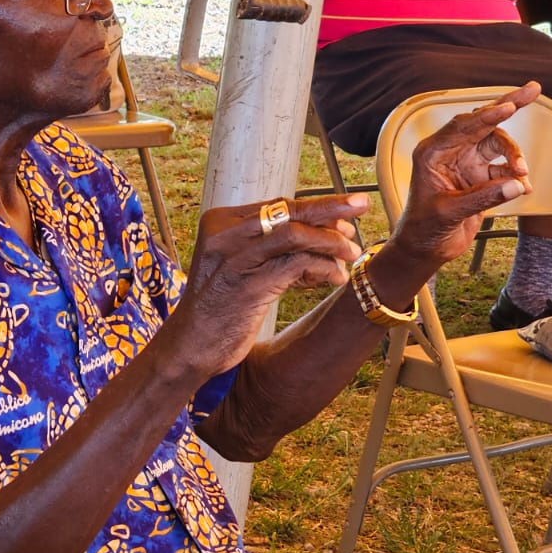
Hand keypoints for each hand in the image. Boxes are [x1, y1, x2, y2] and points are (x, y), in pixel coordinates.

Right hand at [175, 192, 369, 373]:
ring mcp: (234, 259)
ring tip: (352, 254)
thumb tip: (326, 234)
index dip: (316, 206)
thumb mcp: (242, 267)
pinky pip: (295, 266)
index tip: (347, 209)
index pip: (278, 205)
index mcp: (220, 222)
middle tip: (362, 205)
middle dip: (331, 208)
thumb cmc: (220, 309)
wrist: (189, 346)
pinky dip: (322, 268)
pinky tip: (336, 278)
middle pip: (288, 212)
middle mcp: (225, 234)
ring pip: (295, 235)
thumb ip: (273, 248)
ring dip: (330, 243)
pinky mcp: (247, 285)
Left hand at [395, 83, 535, 265]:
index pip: (463, 126)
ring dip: (514, 157)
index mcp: (433, 152)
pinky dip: (516, 178)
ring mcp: (466, 163)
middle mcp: (450, 152)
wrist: (424, 250)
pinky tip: (523, 188)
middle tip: (533, 91)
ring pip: (497, 146)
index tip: (510, 106)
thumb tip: (517, 185)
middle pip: (484, 123)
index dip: (488, 115)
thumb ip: (483, 198)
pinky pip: (504, 170)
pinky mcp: (479, 178)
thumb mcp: (449, 212)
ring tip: (523, 174)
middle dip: (509, 106)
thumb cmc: (423, 228)